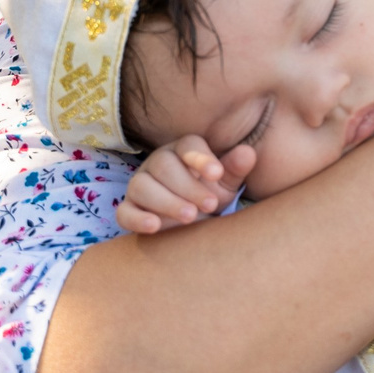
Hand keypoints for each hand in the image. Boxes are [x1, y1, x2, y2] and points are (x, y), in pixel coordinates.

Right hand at [114, 136, 254, 233]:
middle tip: (211, 205)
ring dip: (166, 202)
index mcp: (183, 150)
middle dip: (188, 186)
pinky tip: (155, 226)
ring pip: (142, 186)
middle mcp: (158, 163)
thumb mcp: (227, 184)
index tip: (217, 174)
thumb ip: (235, 168)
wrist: (194, 223)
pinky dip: (137, 218)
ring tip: (190, 217)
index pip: (188, 146)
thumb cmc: (210, 195)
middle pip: (163, 166)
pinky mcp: (130, 208)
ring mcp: (140, 184)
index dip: (202, 158)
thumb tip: (248, 153)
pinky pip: (125, 211)